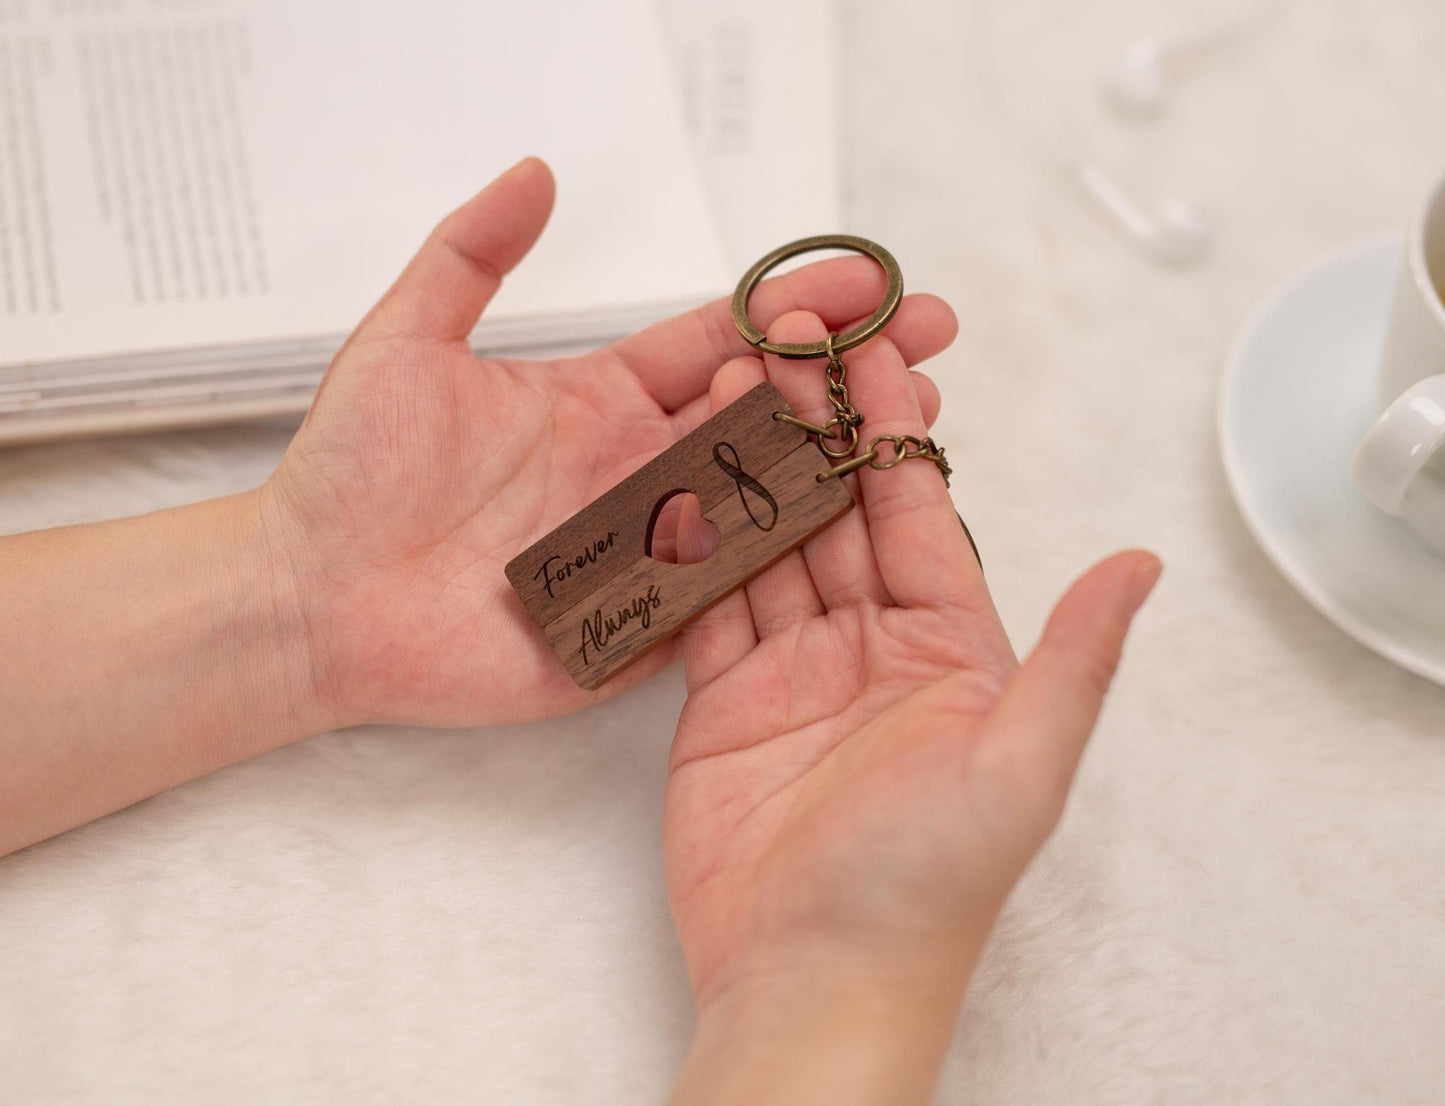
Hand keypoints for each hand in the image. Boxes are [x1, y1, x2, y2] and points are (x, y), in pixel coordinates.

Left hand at [259, 159, 958, 728]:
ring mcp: (645, 548)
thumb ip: (470, 255)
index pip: (720, 344)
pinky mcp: (638, 625)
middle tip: (926, 347)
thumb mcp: (405, 343)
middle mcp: (637, 470)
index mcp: (600, 402)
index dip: (795, 310)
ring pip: (761, 500)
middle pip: (765, 417)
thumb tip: (535, 172)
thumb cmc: (349, 477)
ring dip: (841, 465)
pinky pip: (725, 592)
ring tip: (915, 428)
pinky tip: (853, 535)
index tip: (867, 278)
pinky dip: (788, 564)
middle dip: (849, 379)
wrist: (312, 600)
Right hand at [663, 314, 1159, 1101]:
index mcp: (950, 648)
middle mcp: (871, 647)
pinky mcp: (721, 700)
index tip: (870, 350)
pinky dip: (692, 542)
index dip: (890, 428)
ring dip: (748, 467)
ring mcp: (792, 669)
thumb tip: (1141, 566)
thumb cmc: (924, 890)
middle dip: (809, 425)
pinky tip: (680, 482)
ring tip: (723, 387)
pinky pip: (707, 602)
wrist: (810, 978)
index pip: (917, 510)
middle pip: (835, 510)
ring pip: (768, 542)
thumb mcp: (1018, 766)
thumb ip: (1072, 660)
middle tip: (782, 343)